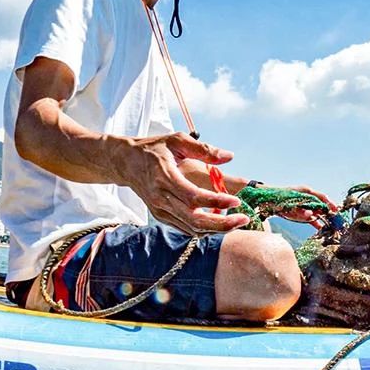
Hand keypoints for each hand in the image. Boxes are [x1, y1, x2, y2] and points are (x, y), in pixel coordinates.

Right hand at [121, 132, 247, 233]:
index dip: (216, 201)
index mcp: (165, 177)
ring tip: (237, 221)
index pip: (193, 196)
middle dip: (222, 224)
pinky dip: (205, 229)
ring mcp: (160, 210)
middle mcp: (161, 198)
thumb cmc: (154, 148)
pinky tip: (220, 221)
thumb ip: (203, 149)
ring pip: (191, 228)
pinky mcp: (161, 216)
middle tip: (243, 219)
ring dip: (216, 229)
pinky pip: (186, 228)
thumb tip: (229, 156)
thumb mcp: (177, 140)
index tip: (237, 201)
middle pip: (194, 220)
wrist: (126, 162)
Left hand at [275, 185, 339, 229]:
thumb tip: (311, 215)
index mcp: (306, 191)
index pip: (322, 197)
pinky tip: (319, 228)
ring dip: (321, 218)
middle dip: (328, 213)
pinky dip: (314, 222)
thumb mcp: (291, 205)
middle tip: (335, 220)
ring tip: (328, 224)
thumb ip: (301, 211)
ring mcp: (303, 205)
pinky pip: (309, 217)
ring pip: (316, 212)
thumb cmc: (279, 199)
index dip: (330, 204)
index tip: (336, 210)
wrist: (267, 201)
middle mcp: (307, 197)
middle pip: (321, 205)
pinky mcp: (300, 212)